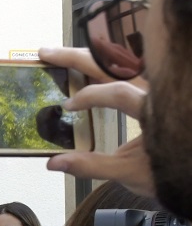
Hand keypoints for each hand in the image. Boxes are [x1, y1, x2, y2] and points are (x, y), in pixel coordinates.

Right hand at [39, 47, 155, 196]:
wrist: (190, 169)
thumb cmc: (168, 169)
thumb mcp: (129, 172)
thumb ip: (92, 165)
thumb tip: (55, 162)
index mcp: (152, 109)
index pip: (118, 92)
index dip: (90, 95)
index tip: (68, 106)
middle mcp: (154, 91)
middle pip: (114, 63)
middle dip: (78, 57)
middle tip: (48, 53)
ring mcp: (153, 86)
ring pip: (120, 61)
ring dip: (89, 56)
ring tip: (61, 55)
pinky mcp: (150, 89)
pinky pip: (126, 68)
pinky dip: (104, 63)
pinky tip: (86, 65)